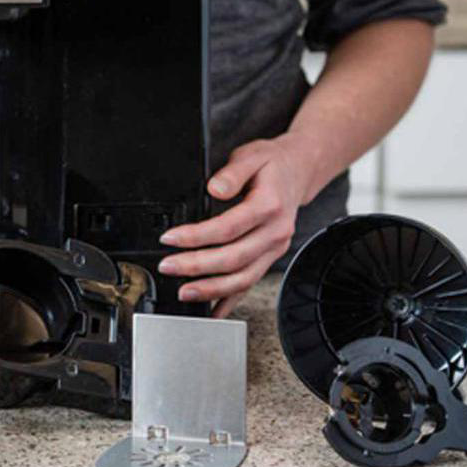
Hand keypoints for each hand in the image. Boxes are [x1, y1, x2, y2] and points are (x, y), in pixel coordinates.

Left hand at [158, 134, 317, 317]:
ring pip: (243, 278)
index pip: (228, 227)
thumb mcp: (251, 156)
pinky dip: (230, 300)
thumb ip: (232, 173)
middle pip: (234, 258)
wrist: (299, 171)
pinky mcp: (270, 258)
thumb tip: (215, 188)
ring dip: (212, 289)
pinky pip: (250, 284)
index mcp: (269, 206)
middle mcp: (275, 232)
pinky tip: (212, 311)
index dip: (196, 236)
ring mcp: (274, 249)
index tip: (170, 238)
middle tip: (168, 267)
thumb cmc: (271, 164)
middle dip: (197, 266)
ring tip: (184, 292)